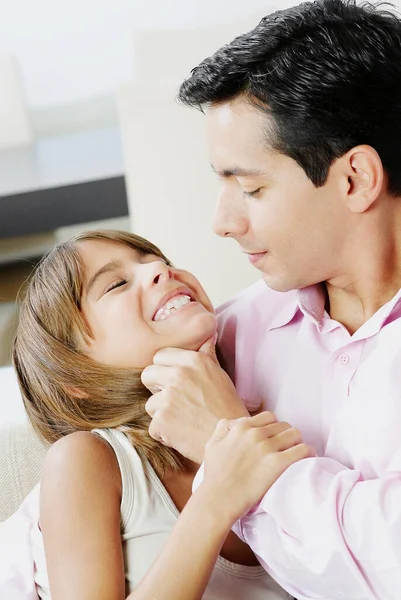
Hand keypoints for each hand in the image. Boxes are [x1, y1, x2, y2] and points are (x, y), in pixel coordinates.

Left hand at [141, 336, 248, 463]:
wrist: (231, 440)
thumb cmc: (227, 408)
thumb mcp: (219, 375)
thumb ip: (206, 354)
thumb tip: (208, 334)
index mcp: (193, 360)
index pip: (160, 356)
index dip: (165, 369)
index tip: (174, 382)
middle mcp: (179, 375)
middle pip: (148, 374)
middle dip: (156, 388)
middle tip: (175, 401)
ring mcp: (168, 397)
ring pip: (150, 403)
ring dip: (162, 413)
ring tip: (183, 419)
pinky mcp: (162, 419)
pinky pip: (153, 426)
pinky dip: (164, 433)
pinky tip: (182, 433)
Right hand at [201, 412, 315, 524]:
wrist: (218, 500)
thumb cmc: (214, 476)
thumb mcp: (212, 444)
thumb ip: (223, 428)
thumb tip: (235, 423)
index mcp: (240, 427)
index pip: (269, 417)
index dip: (274, 427)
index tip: (275, 438)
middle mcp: (255, 434)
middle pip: (283, 425)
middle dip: (286, 435)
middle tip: (287, 448)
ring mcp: (266, 448)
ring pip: (295, 434)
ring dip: (297, 442)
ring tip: (297, 453)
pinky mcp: (277, 464)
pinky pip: (302, 450)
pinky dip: (308, 452)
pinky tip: (308, 458)